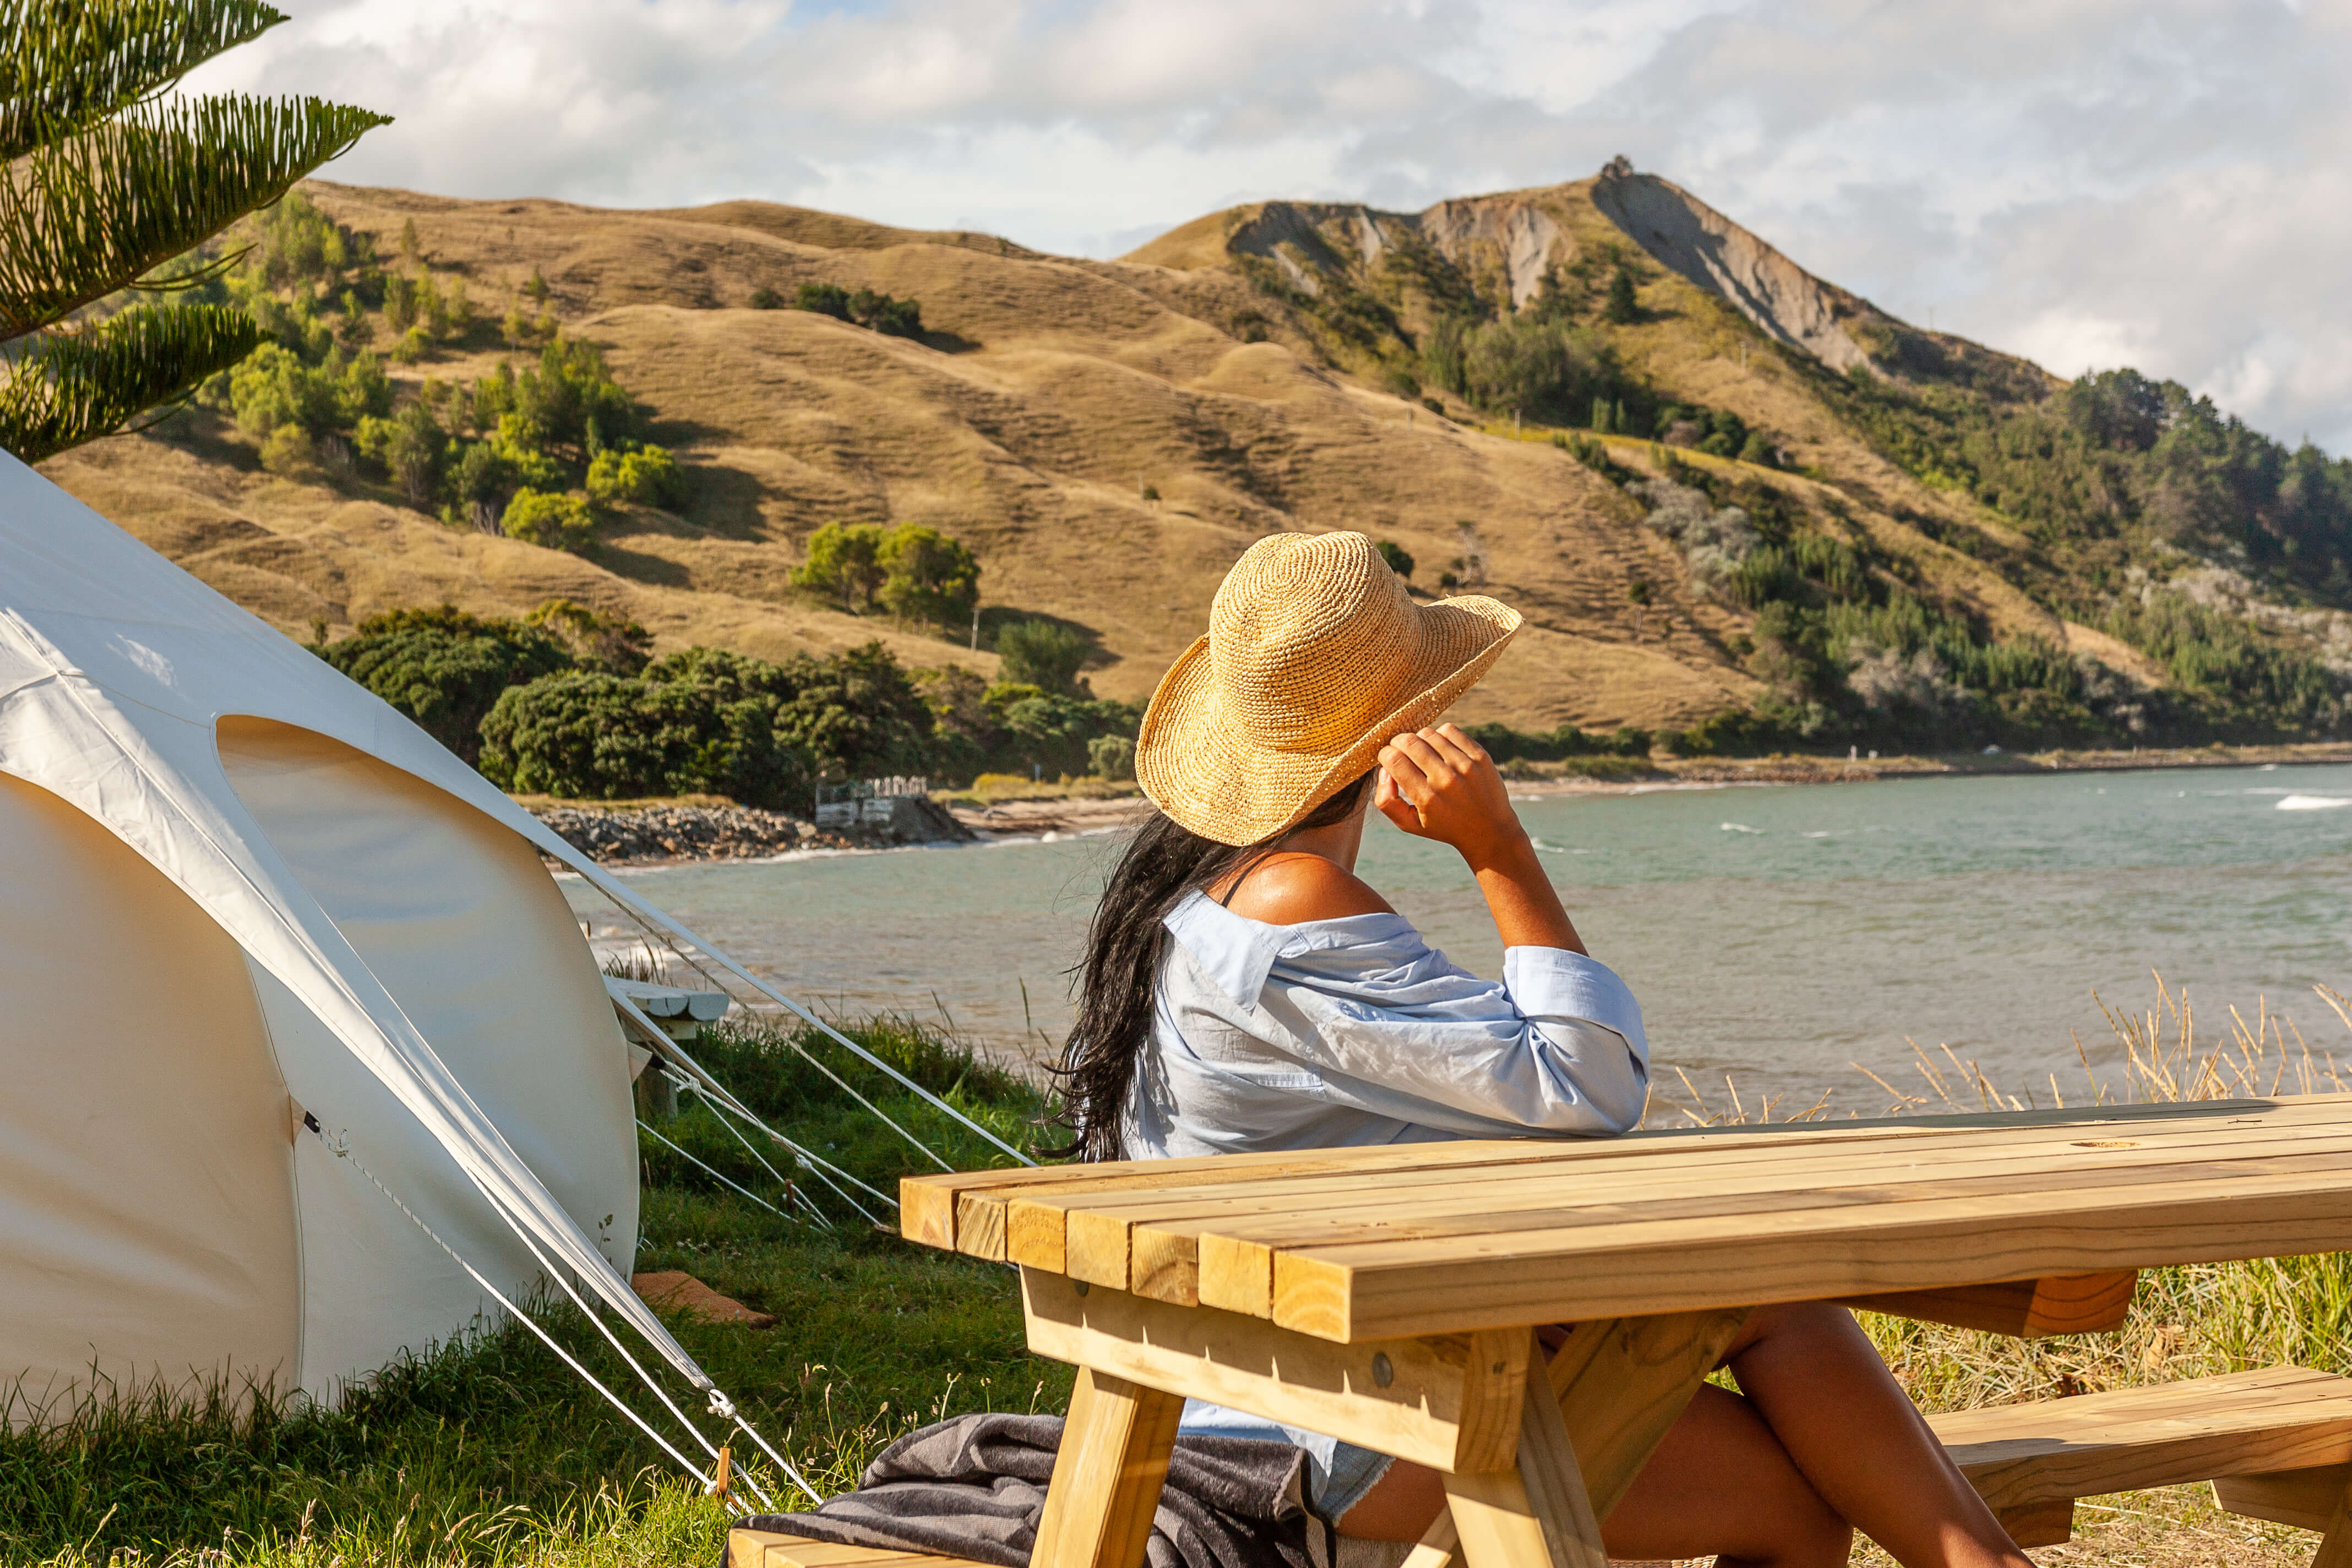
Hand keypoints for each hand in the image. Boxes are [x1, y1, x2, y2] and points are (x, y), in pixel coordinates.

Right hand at [1374, 723, 1527, 867]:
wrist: (1490, 830)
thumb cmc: (1444, 826)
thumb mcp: (1409, 824)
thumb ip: (1386, 801)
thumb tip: (1383, 771)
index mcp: (1426, 798)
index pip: (1393, 760)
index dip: (1384, 755)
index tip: (1387, 760)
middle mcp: (1446, 780)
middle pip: (1408, 742)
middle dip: (1397, 743)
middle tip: (1400, 752)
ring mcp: (1465, 765)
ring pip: (1427, 733)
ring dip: (1418, 739)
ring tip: (1421, 753)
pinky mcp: (1480, 756)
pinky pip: (1449, 730)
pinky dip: (1439, 735)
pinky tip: (1440, 748)